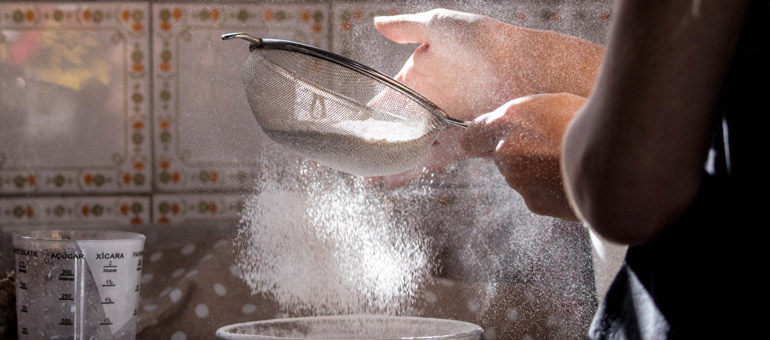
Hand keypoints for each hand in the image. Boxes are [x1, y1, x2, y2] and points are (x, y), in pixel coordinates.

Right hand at [369, 9, 601, 187]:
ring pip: (413, 145)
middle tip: (353, 158)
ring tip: (367, 177)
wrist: (525, 66)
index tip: (349, 126)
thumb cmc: (484, 39)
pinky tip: (393, 180)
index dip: (370, 111)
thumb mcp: (439, 25)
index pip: (389, 97)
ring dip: (391, 161)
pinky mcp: (464, 139)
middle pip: (398, 126)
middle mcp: (433, 101)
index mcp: (422, 75)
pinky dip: (414, 169)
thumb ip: (406, 28)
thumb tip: (375, 23)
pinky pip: (434, 157)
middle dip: (377, 143)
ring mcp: (447, 122)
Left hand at [462, 93, 586, 219]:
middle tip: (549, 148)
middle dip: (518, 154)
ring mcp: (519, 180)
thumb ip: (525, 118)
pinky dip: (550, 190)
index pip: (472, 136)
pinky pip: (537, 194)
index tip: (482, 143)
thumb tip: (514, 127)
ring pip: (520, 177)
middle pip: (500, 157)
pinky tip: (572, 179)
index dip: (479, 140)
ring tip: (568, 163)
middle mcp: (506, 151)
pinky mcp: (534, 203)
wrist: (619, 160)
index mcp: (508, 121)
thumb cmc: (593, 123)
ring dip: (536, 172)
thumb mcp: (555, 104)